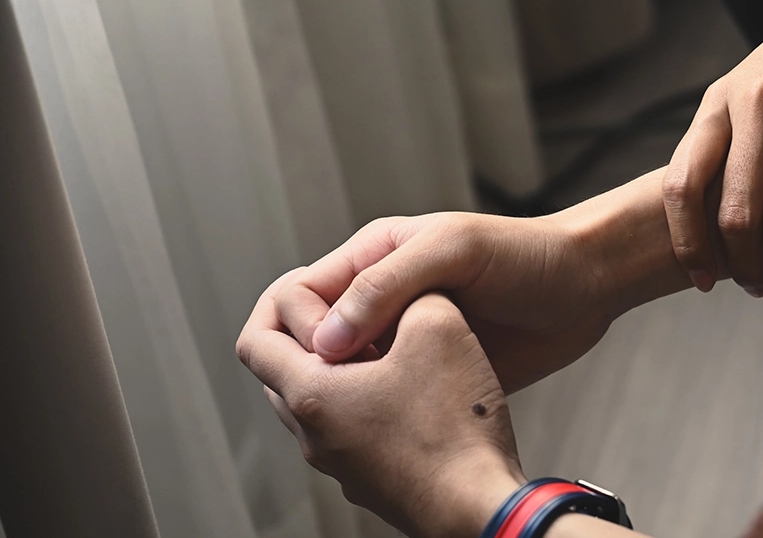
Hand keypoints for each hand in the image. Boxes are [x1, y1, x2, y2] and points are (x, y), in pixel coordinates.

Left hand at [237, 291, 524, 537]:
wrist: (479, 507)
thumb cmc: (454, 429)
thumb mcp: (440, 327)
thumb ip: (414, 294)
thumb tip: (411, 290)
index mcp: (313, 395)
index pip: (254, 341)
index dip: (275, 301)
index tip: (308, 283)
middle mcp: (315, 436)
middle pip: (280, 374)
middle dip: (308, 335)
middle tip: (350, 313)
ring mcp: (342, 464)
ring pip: (316, 405)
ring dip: (338, 372)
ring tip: (387, 350)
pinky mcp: (372, 481)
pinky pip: (349, 432)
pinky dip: (364, 403)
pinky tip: (413, 392)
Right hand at [271, 211, 613, 390]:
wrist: (588, 285)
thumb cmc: (527, 255)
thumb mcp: (453, 251)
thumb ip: (387, 285)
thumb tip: (326, 340)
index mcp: (374, 259)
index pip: (299, 295)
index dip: (302, 329)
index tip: (332, 357)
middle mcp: (383, 300)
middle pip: (313, 342)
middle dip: (316, 371)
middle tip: (348, 394)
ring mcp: (408, 339)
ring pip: (348, 378)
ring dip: (350, 398)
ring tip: (376, 413)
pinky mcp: (434, 373)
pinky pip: (392, 398)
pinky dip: (384, 414)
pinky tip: (400, 426)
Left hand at [662, 0, 762, 296]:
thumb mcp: (746, 89)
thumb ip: (725, 145)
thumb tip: (704, 223)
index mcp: (720, 102)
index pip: (684, 185)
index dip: (690, 244)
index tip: (705, 280)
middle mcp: (757, 99)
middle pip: (736, 210)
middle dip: (748, 264)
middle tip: (762, 286)